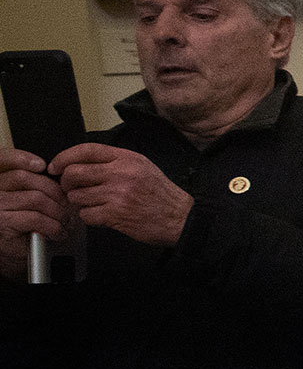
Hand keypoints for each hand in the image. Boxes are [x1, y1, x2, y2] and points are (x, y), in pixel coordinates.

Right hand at [0, 148, 74, 244]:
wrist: (15, 253)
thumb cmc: (27, 227)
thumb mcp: (31, 202)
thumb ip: (37, 185)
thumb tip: (61, 177)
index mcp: (0, 181)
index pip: (4, 160)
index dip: (22, 158)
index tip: (42, 165)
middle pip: (27, 178)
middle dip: (54, 192)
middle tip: (66, 206)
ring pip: (36, 199)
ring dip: (57, 212)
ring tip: (64, 222)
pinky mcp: (3, 223)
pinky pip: (36, 218)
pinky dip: (53, 227)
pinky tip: (57, 233)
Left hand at [54, 144, 191, 248]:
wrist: (181, 218)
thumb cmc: (161, 194)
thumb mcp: (142, 167)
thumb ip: (113, 161)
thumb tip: (78, 164)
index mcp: (126, 158)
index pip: (85, 150)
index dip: (63, 157)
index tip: (55, 166)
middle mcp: (121, 173)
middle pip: (73, 173)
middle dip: (67, 184)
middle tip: (72, 189)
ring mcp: (117, 194)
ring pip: (77, 196)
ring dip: (80, 202)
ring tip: (94, 204)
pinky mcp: (115, 214)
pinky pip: (85, 214)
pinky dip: (89, 217)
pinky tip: (102, 215)